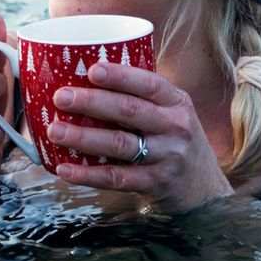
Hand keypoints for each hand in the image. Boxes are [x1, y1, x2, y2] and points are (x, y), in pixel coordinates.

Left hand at [46, 62, 232, 213]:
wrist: (206, 191)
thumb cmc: (175, 141)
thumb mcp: (171, 113)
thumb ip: (140, 98)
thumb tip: (84, 76)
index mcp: (176, 102)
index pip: (149, 83)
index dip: (120, 76)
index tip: (92, 69)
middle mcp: (175, 127)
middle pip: (130, 110)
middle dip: (92, 102)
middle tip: (60, 97)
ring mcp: (167, 157)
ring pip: (120, 144)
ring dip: (84, 137)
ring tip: (54, 131)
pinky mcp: (155, 184)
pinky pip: (117, 178)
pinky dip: (88, 174)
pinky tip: (65, 169)